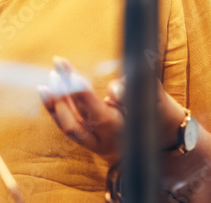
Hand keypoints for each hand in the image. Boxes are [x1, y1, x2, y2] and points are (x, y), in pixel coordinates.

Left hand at [38, 57, 187, 157]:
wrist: (164, 135)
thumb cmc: (157, 110)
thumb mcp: (154, 98)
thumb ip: (135, 91)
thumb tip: (115, 90)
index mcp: (121, 130)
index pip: (95, 112)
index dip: (79, 92)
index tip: (67, 70)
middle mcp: (104, 141)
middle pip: (75, 123)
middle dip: (62, 94)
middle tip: (58, 66)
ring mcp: (95, 144)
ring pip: (68, 127)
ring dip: (55, 103)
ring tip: (50, 78)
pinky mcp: (89, 140)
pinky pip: (68, 126)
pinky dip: (56, 109)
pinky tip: (47, 89)